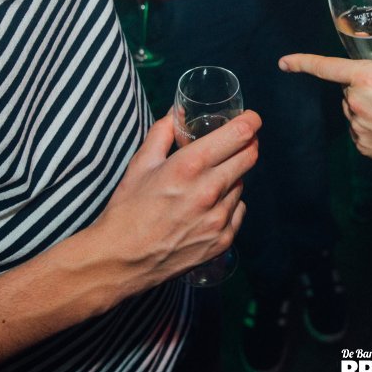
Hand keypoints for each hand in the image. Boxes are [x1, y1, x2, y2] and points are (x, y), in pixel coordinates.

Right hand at [88, 112, 259, 297]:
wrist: (121, 260)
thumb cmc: (128, 209)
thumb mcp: (140, 163)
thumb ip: (163, 131)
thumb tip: (179, 111)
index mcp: (189, 166)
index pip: (239, 135)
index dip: (251, 122)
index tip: (251, 119)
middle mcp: (209, 191)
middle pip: (250, 156)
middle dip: (247, 145)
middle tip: (237, 143)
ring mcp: (219, 218)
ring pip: (242, 184)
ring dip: (232, 177)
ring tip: (208, 182)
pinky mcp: (222, 240)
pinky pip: (238, 211)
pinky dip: (229, 204)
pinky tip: (208, 207)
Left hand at [279, 43, 371, 173]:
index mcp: (369, 78)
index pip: (327, 67)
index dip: (303, 62)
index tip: (285, 62)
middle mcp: (356, 102)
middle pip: (349, 87)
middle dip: (366, 85)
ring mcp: (357, 126)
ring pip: (354, 108)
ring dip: (368, 106)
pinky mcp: (362, 146)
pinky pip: (360, 128)